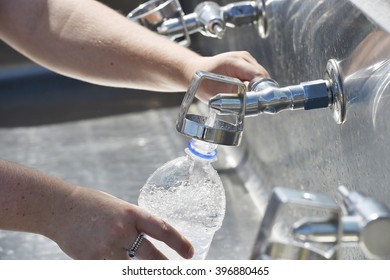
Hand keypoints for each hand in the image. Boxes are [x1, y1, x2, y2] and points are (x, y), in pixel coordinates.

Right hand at [50, 186, 193, 259]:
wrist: (61, 208)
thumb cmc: (92, 205)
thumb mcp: (119, 207)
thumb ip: (134, 222)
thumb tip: (149, 238)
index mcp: (132, 213)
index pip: (162, 229)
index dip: (179, 242)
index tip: (190, 253)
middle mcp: (122, 230)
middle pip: (151, 256)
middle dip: (166, 268)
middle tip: (176, 272)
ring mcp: (106, 246)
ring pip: (130, 268)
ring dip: (136, 270)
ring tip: (142, 265)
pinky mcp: (92, 259)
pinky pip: (109, 270)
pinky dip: (115, 268)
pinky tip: (115, 261)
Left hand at [185, 51, 269, 102]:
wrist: (195, 71)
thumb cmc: (202, 81)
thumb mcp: (217, 92)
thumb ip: (236, 93)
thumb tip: (254, 97)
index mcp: (235, 62)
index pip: (258, 76)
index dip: (261, 90)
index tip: (258, 102)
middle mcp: (243, 57)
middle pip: (262, 76)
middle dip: (259, 91)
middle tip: (251, 103)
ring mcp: (246, 59)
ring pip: (261, 77)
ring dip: (256, 88)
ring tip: (245, 97)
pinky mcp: (247, 64)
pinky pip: (256, 77)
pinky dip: (253, 86)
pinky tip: (244, 91)